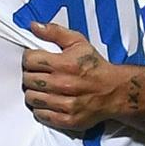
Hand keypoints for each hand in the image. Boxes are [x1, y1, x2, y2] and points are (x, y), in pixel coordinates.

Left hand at [21, 21, 127, 135]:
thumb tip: (34, 26)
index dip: (29, 58)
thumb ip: (55, 32)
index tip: (34, 60)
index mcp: (65, 64)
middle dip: (30, 75)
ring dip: (34, 93)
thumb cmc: (95, 66)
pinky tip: (49, 102)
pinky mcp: (69, 119)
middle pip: (28, 80)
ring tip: (43, 89)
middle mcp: (65, 84)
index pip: (30, 60)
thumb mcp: (78, 42)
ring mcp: (67, 104)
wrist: (116, 91)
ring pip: (32, 98)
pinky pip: (41, 115)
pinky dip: (41, 109)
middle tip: (39, 75)